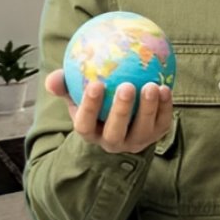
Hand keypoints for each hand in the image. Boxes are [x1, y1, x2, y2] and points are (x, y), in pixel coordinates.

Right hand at [45, 69, 173, 154]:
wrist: (125, 120)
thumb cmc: (96, 103)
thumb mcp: (77, 95)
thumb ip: (65, 85)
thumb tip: (53, 78)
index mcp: (90, 132)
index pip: (85, 124)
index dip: (89, 106)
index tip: (95, 84)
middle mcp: (112, 141)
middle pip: (115, 132)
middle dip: (121, 110)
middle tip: (126, 86)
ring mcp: (136, 140)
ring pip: (142, 129)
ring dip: (148, 108)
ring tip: (151, 85)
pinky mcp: (157, 134)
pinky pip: (162, 122)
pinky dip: (165, 106)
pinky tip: (166, 87)